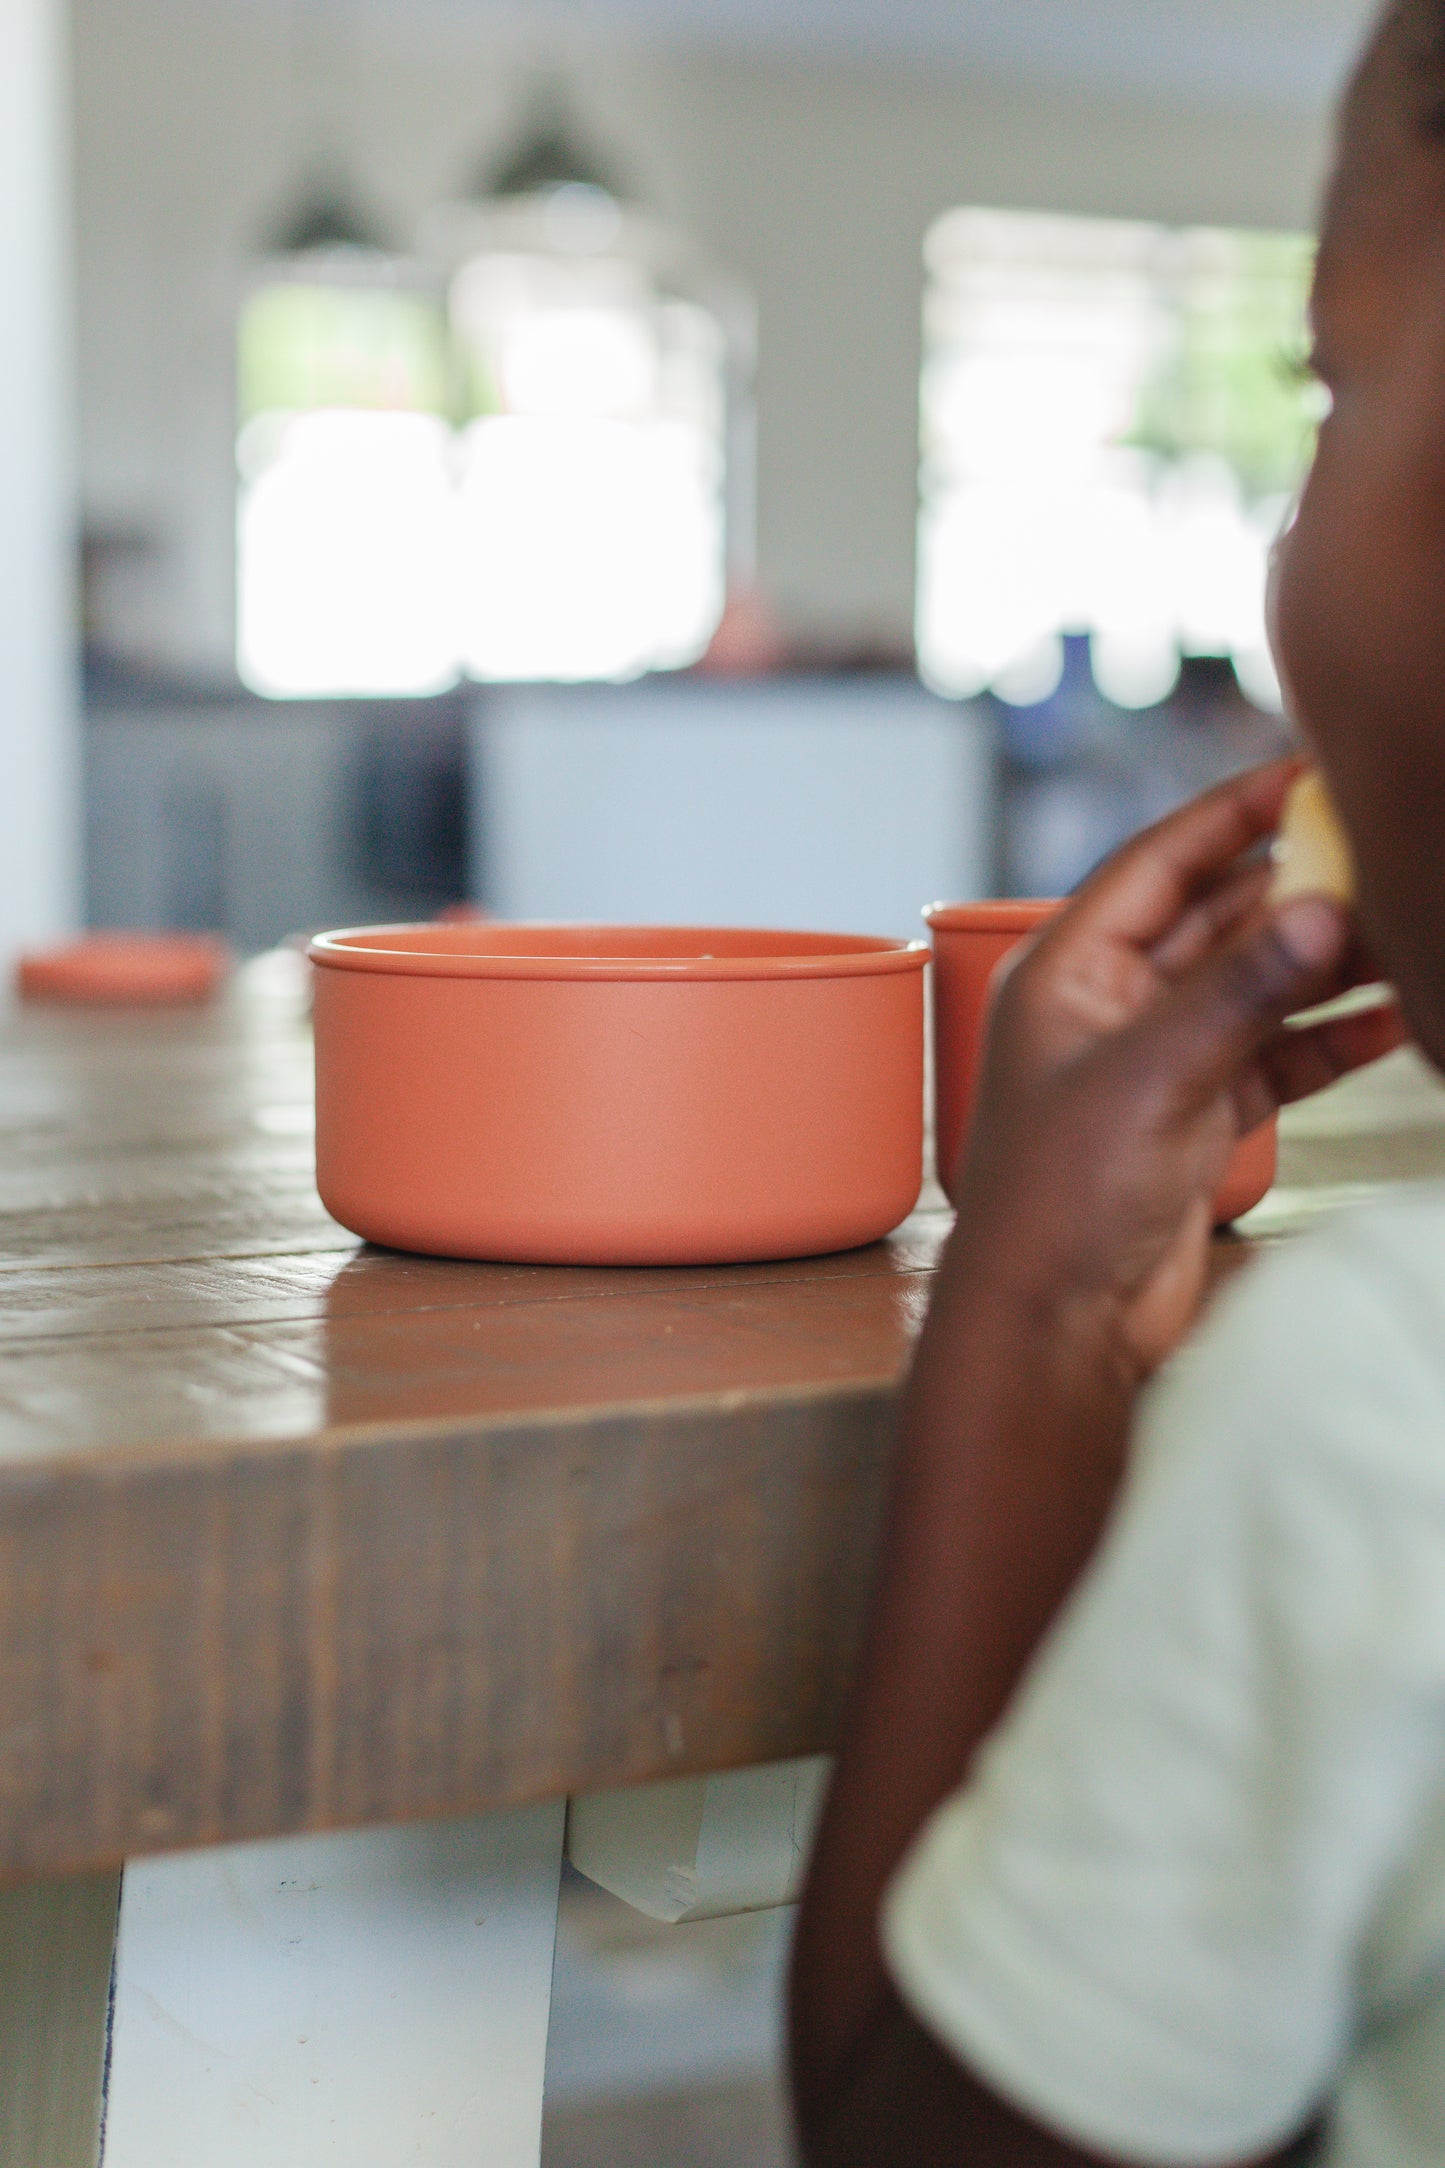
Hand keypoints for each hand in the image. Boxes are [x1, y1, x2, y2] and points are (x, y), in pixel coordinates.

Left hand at [958, 762, 1403, 1373]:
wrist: (1053, 1326)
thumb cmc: (1060, 1199)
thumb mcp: (1153, 1079)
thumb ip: (1241, 994)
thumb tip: (1323, 910)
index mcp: (1068, 968)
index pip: (1160, 860)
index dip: (1235, 813)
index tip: (1312, 772)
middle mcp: (1110, 1004)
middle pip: (1217, 917)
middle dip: (1298, 887)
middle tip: (1382, 854)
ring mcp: (1156, 1061)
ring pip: (1255, 987)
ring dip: (1326, 964)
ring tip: (1407, 934)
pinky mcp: (1196, 1118)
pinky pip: (1274, 1057)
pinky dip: (1328, 1039)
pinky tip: (1395, 1020)